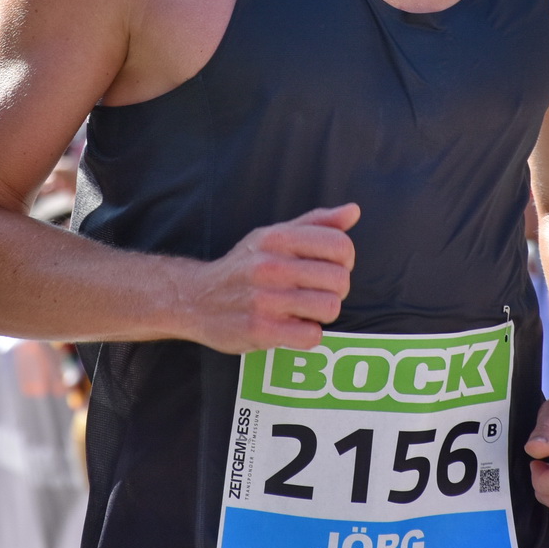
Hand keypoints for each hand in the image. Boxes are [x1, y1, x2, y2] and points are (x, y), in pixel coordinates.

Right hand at [180, 204, 358, 354]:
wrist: (195, 299)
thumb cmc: (244, 266)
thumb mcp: (273, 236)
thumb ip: (315, 223)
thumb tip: (353, 211)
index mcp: (278, 238)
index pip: (340, 245)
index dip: (345, 260)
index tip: (331, 267)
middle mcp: (271, 266)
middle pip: (340, 279)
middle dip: (336, 289)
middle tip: (317, 292)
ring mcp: (265, 299)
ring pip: (329, 308)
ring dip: (322, 313)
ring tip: (305, 309)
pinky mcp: (260, 330)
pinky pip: (311, 336)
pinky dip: (308, 335)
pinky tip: (293, 327)